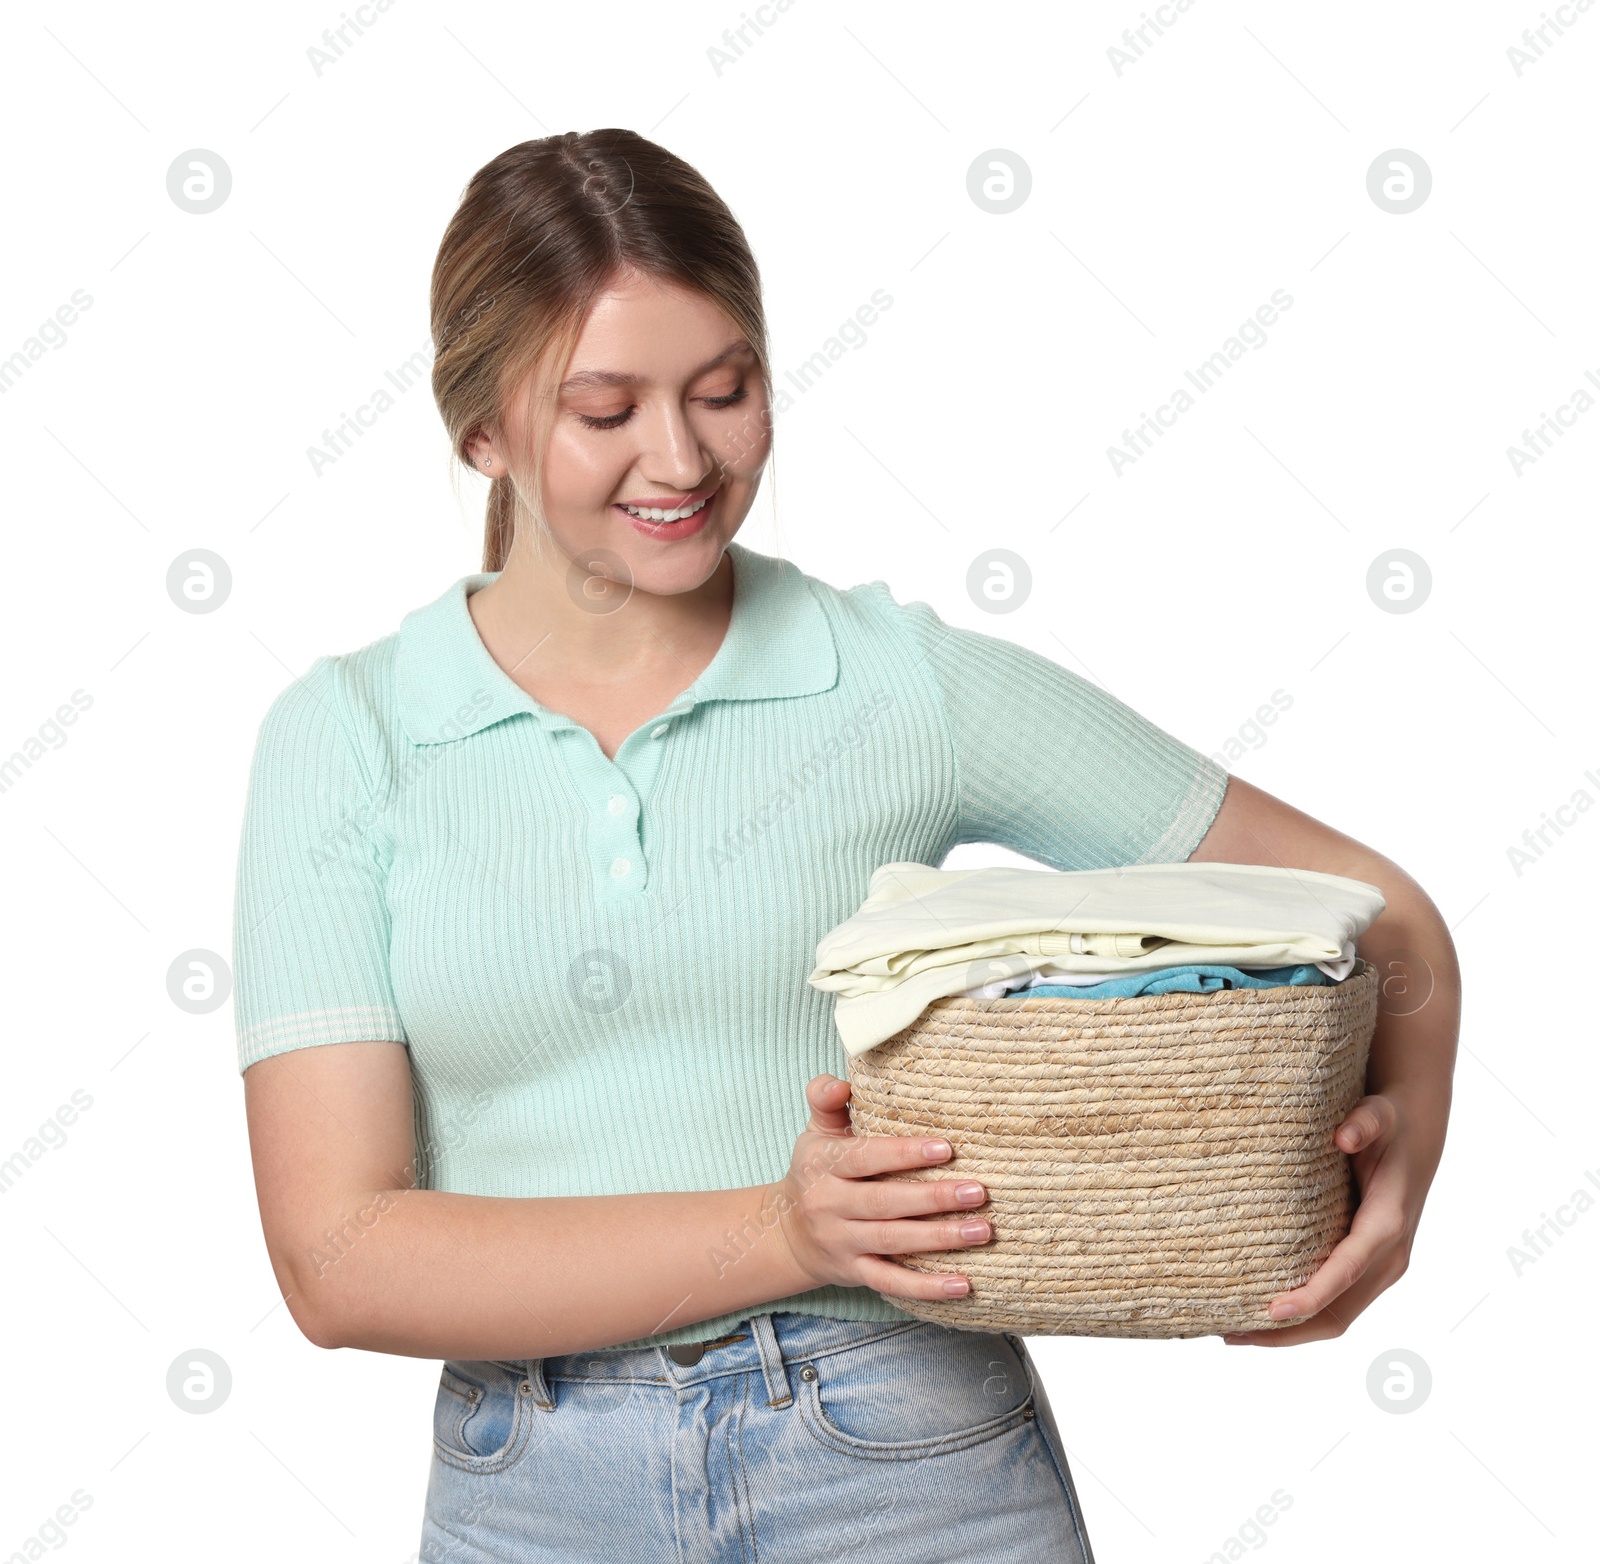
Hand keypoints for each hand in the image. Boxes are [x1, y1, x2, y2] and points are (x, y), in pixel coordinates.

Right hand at [764, 1073, 992, 1301]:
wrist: (788, 1233)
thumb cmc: (816, 1171)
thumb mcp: (815, 1132)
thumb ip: (825, 1099)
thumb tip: (841, 1083)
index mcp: (822, 1165)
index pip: (864, 1157)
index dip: (904, 1154)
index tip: (946, 1148)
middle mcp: (829, 1205)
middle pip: (884, 1202)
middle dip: (933, 1198)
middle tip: (978, 1191)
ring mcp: (842, 1243)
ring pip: (893, 1242)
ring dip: (940, 1238)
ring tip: (982, 1230)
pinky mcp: (855, 1273)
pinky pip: (892, 1283)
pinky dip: (927, 1287)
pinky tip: (964, 1283)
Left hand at [1222, 1092, 1418, 1345]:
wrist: (1416, 1134)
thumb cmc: (1390, 1124)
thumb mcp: (1380, 1115)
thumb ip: (1364, 1123)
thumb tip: (1342, 1136)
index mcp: (1387, 1224)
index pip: (1346, 1271)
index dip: (1310, 1296)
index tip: (1272, 1311)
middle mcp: (1389, 1257)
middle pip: (1339, 1314)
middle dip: (1289, 1331)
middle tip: (1232, 1333)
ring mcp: (1381, 1268)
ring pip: (1338, 1319)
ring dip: (1291, 1333)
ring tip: (1235, 1332)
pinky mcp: (1370, 1269)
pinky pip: (1338, 1306)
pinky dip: (1304, 1318)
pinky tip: (1263, 1314)